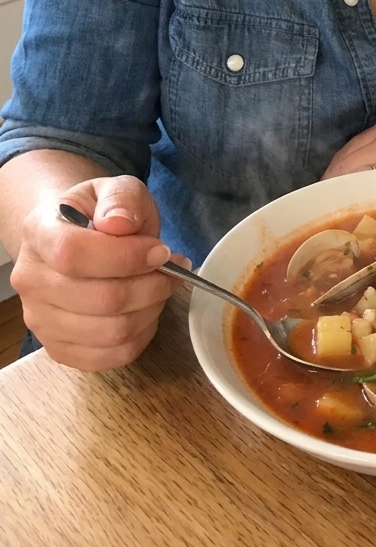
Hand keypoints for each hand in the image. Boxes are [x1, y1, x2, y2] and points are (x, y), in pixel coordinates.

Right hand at [10, 174, 188, 371]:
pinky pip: (111, 357)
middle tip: (173, 270)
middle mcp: (31, 280)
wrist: (75, 236)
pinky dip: (142, 336)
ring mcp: (41, 320)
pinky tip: (147, 310)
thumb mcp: (115, 189)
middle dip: (152, 285)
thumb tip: (119, 224)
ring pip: (111, 332)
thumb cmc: (99, 213)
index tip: (161, 250)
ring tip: (162, 287)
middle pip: (100, 299)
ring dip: (151, 310)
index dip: (126, 257)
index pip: (74, 254)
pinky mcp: (59, 349)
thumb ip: (121, 199)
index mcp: (39, 233)